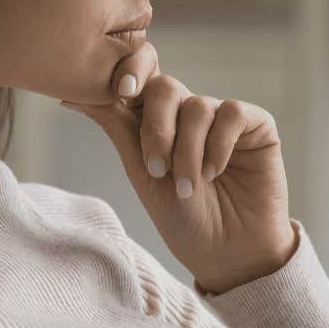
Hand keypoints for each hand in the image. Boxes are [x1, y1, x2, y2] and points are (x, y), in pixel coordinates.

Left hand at [61, 41, 297, 293]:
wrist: (227, 254)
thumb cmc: (184, 219)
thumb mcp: (142, 173)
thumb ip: (116, 127)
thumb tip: (71, 95)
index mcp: (159, 121)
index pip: (142, 77)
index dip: (130, 72)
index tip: (120, 92)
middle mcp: (191, 114)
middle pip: (166, 87)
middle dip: (156, 129)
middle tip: (158, 169)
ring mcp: (224, 118)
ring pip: (197, 107)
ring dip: (187, 153)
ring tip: (190, 188)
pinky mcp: (257, 127)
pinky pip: (232, 114)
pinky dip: (218, 145)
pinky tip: (215, 172)